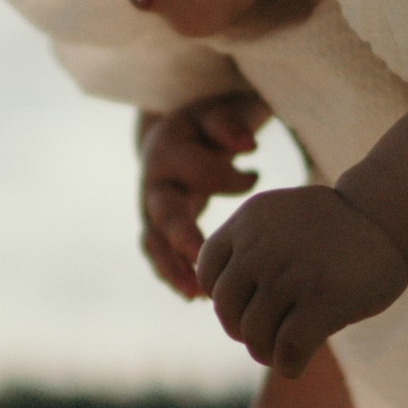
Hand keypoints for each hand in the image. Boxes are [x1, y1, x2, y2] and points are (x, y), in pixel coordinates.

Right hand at [138, 91, 271, 299]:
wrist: (179, 134)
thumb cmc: (208, 124)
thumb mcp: (217, 111)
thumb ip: (228, 122)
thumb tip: (248, 145)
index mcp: (167, 147)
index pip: (197, 169)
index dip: (229, 177)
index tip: (256, 176)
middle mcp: (153, 182)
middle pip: (163, 212)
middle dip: (182, 237)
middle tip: (204, 261)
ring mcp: (151, 209)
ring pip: (154, 244)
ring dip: (173, 270)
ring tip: (198, 295)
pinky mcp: (158, 229)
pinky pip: (159, 256)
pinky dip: (174, 277)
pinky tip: (199, 296)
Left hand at [196, 183, 407, 376]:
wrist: (391, 217)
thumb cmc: (335, 228)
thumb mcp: (281, 219)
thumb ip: (245, 247)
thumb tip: (203, 292)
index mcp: (248, 221)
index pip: (208, 274)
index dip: (226, 298)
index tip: (252, 304)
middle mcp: (262, 246)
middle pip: (228, 310)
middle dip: (243, 330)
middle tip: (266, 335)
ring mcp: (291, 274)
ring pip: (254, 335)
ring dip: (266, 352)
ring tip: (282, 350)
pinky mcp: (322, 302)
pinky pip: (286, 351)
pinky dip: (288, 365)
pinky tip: (297, 364)